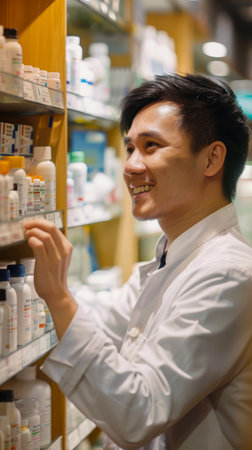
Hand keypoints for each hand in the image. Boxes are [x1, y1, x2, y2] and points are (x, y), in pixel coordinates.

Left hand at [24, 219, 76, 338]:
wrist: (56, 293)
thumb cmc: (55, 276)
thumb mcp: (59, 258)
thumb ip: (53, 246)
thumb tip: (39, 233)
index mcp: (67, 247)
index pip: (55, 227)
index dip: (41, 222)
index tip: (32, 223)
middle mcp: (63, 251)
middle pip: (51, 228)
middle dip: (36, 223)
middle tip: (27, 225)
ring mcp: (56, 257)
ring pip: (45, 235)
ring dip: (33, 232)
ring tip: (27, 234)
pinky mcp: (47, 263)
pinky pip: (39, 245)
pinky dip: (32, 240)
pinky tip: (29, 242)